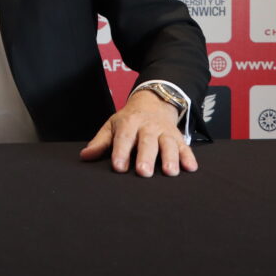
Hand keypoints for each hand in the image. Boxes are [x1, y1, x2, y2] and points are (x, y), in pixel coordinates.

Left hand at [80, 89, 197, 176]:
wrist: (152, 103)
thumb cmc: (128, 120)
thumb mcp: (112, 126)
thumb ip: (100, 142)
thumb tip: (85, 156)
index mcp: (129, 123)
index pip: (124, 138)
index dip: (120, 152)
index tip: (118, 167)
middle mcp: (148, 127)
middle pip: (147, 142)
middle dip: (146, 157)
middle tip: (143, 172)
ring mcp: (165, 132)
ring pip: (168, 144)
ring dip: (170, 158)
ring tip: (169, 172)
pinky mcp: (179, 137)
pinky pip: (185, 147)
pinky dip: (189, 157)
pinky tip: (190, 167)